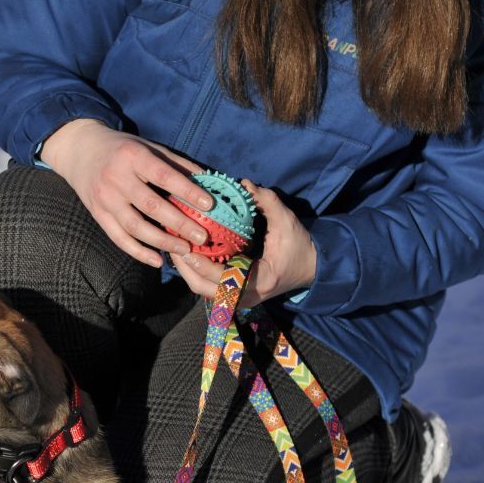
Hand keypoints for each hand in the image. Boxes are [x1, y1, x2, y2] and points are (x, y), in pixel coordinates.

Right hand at [40, 119, 216, 266]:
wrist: (81, 150)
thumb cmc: (123, 148)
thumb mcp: (148, 147)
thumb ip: (176, 164)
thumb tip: (208, 180)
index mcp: (133, 156)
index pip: (165, 176)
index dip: (188, 191)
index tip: (209, 204)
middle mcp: (116, 178)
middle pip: (152, 206)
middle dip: (180, 223)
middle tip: (202, 236)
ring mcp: (105, 199)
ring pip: (135, 227)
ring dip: (162, 241)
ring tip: (185, 249)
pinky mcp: (98, 214)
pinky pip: (119, 238)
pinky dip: (139, 252)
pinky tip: (158, 260)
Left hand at [173, 181, 316, 307]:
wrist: (312, 267)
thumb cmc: (300, 245)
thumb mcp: (287, 221)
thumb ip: (267, 202)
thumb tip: (244, 184)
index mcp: (260, 281)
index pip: (222, 278)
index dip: (201, 265)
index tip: (185, 248)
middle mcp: (246, 296)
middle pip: (204, 288)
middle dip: (185, 268)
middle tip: (172, 244)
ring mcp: (239, 298)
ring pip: (202, 289)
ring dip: (187, 269)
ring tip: (174, 246)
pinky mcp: (234, 294)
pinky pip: (208, 285)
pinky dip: (195, 270)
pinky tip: (186, 251)